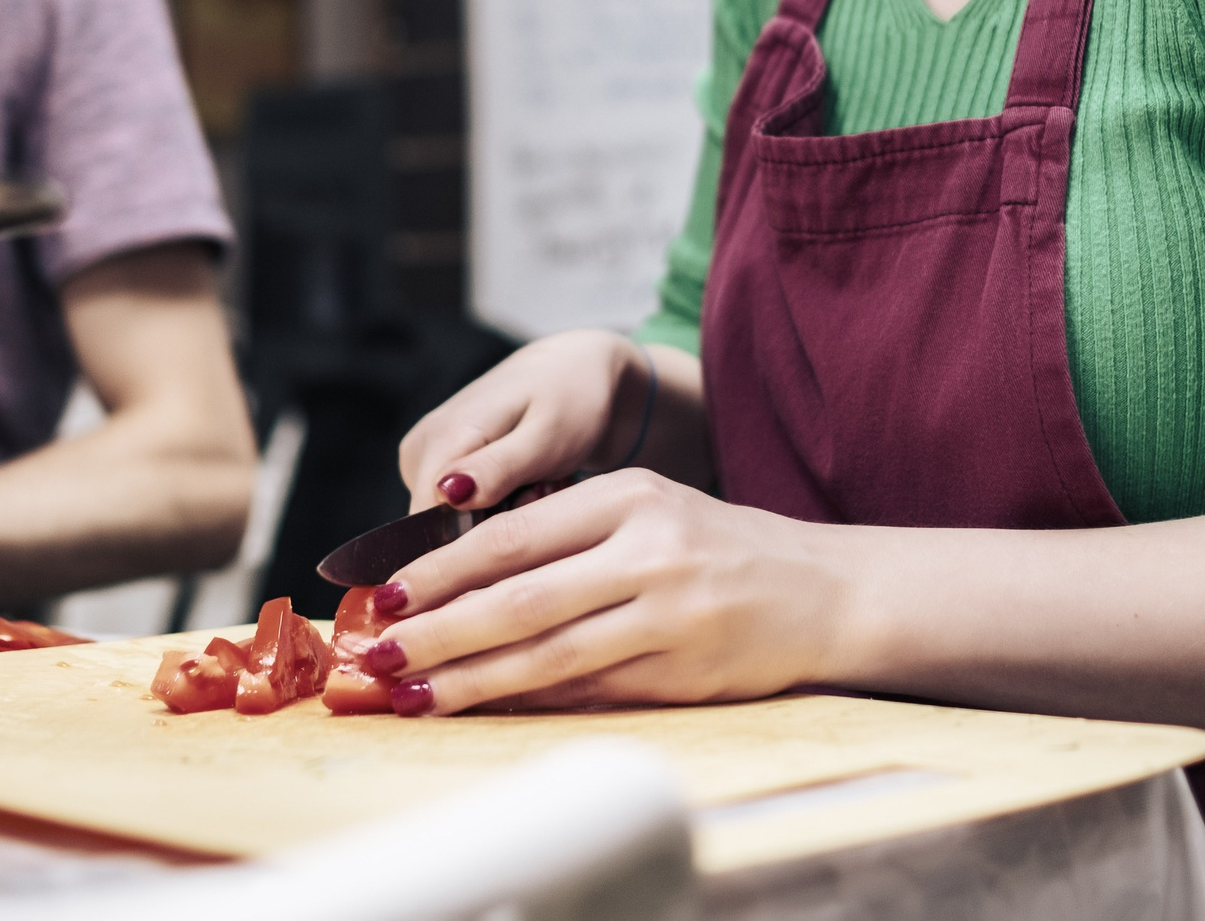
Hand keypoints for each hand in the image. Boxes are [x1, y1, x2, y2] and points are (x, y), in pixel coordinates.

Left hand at [362, 469, 847, 714]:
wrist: (825, 590)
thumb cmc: (718, 548)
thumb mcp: (649, 509)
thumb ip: (567, 536)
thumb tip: (458, 583)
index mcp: (629, 494)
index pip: (514, 536)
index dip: (442, 571)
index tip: (388, 597)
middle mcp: (648, 549)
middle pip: (519, 597)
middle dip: (438, 632)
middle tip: (379, 656)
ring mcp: (668, 613)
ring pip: (547, 654)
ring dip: (470, 680)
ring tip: (413, 695)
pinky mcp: (682, 669)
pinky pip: (588, 691)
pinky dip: (528, 703)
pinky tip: (484, 709)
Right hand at [398, 329, 688, 512]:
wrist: (575, 369)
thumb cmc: (570, 399)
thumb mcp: (546, 437)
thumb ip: (498, 468)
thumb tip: (446, 496)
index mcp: (443, 437)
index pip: (426, 523)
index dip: (472, 544)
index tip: (526, 519)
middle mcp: (422, 448)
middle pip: (439, 527)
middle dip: (493, 528)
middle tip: (543, 492)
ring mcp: (428, 456)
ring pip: (453, 522)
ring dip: (501, 519)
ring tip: (541, 484)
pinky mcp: (440, 466)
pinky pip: (461, 510)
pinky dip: (499, 508)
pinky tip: (528, 484)